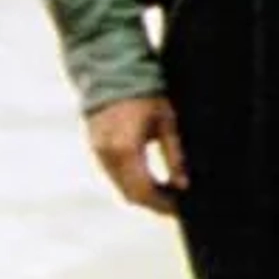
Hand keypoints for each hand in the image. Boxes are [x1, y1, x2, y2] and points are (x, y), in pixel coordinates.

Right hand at [85, 94, 189, 213]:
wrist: (111, 71)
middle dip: (154, 203)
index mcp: (126, 149)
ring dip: (142, 194)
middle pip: (131, 195)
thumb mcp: (166, 122)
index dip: (163, 204)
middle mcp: (108, 156)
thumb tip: (183, 185)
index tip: (180, 207)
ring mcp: (99, 153)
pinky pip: (114, 176)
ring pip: (121, 187)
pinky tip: (148, 178)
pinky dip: (131, 182)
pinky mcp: (95, 148)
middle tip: (175, 203)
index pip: (145, 191)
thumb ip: (174, 156)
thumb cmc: (144, 93)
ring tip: (166, 191)